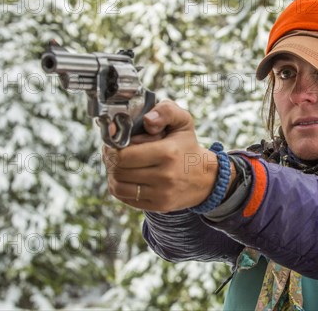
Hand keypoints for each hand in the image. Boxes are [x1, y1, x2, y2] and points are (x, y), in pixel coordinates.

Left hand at [102, 100, 218, 211]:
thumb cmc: (187, 147)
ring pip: (118, 187)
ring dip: (113, 175)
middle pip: (118, 171)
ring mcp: (162, 194)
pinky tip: (127, 178)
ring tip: (119, 166)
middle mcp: (165, 176)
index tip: (114, 143)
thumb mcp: (183, 122)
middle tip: (114, 153)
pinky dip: (120, 188)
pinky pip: (126, 198)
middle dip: (111, 160)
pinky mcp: (159, 205)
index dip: (112, 148)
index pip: (123, 155)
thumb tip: (147, 120)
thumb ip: (166, 111)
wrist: (206, 177)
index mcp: (168, 153)